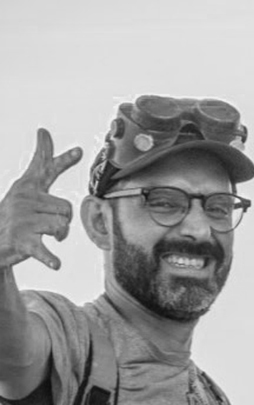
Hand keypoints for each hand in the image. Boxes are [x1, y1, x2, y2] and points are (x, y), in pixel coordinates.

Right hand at [0, 128, 81, 270]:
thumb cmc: (14, 214)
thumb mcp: (25, 186)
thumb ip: (41, 165)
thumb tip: (43, 131)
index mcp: (28, 188)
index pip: (46, 169)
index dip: (62, 160)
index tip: (80, 150)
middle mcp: (24, 200)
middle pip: (66, 209)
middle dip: (63, 220)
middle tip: (47, 225)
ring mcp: (22, 220)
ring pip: (62, 226)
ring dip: (59, 235)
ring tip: (44, 236)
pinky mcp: (22, 241)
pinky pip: (44, 249)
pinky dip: (50, 259)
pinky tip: (56, 265)